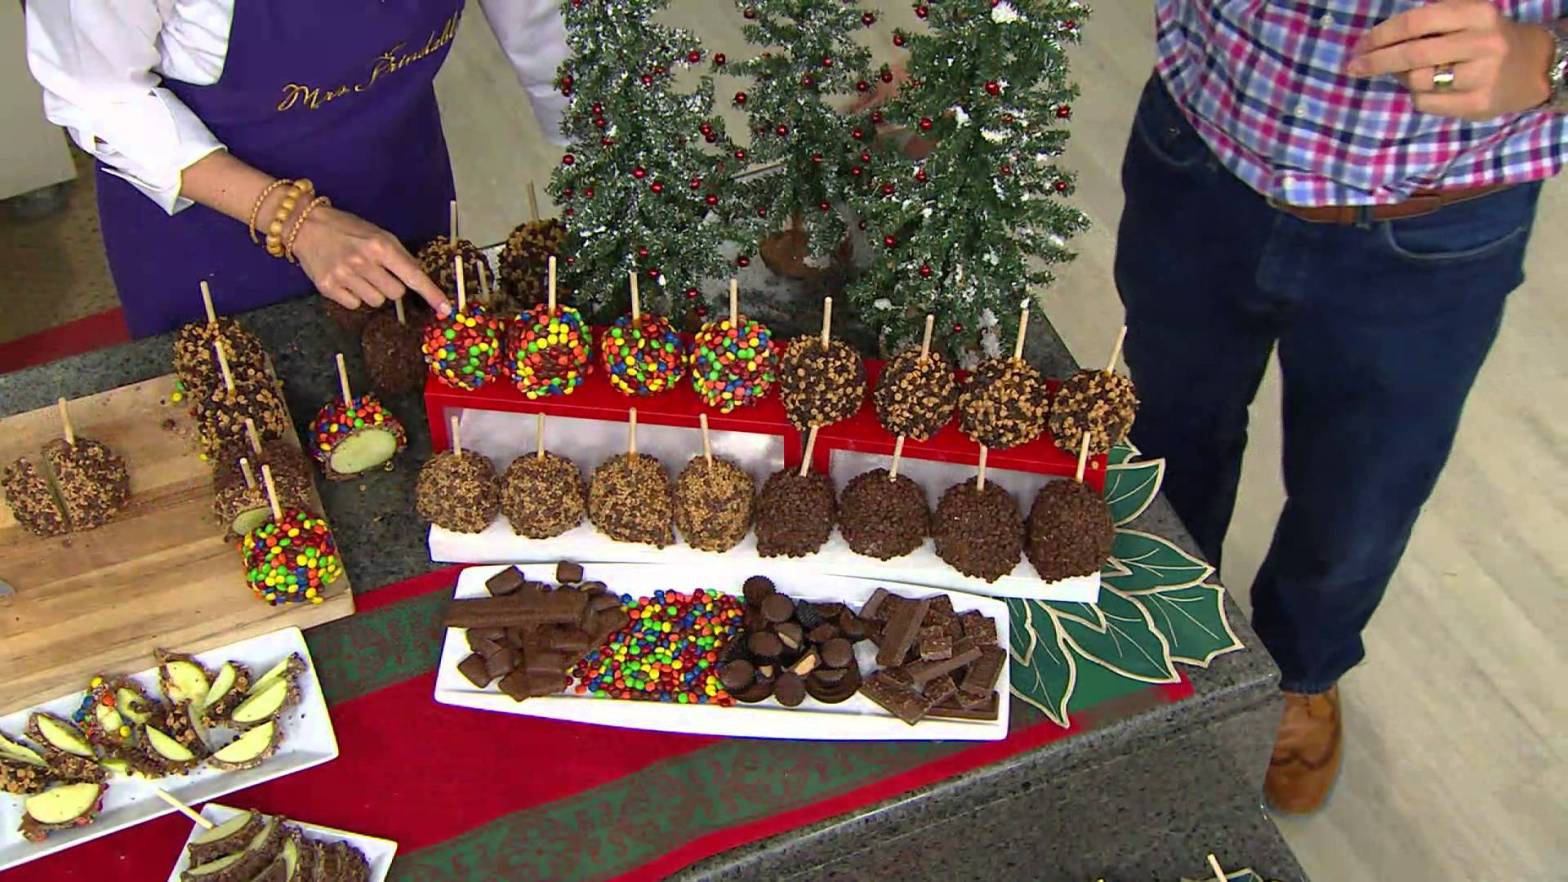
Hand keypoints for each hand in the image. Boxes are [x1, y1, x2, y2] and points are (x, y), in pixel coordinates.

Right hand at [290, 204, 450, 316]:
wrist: (305, 225)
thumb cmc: (347, 229)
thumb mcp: (378, 234)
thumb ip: (399, 257)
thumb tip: (420, 279)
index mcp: (380, 245)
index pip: (413, 275)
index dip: (431, 293)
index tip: (446, 309)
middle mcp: (363, 262)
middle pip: (396, 293)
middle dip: (391, 285)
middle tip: (376, 270)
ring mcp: (345, 276)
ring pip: (376, 302)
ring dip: (372, 291)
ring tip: (358, 273)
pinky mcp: (328, 288)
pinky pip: (355, 305)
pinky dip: (353, 296)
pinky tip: (344, 279)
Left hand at [1346, 0, 1555, 120]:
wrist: (1535, 67)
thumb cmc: (1487, 39)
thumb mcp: (1466, 18)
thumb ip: (1429, 24)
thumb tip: (1374, 43)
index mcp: (1476, 14)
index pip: (1416, 23)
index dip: (1382, 35)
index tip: (1360, 45)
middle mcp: (1482, 43)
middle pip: (1412, 55)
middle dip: (1375, 61)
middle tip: (1353, 66)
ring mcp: (1482, 76)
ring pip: (1417, 81)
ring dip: (1401, 79)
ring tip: (1408, 74)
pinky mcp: (1478, 104)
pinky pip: (1427, 102)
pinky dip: (1417, 96)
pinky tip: (1429, 89)